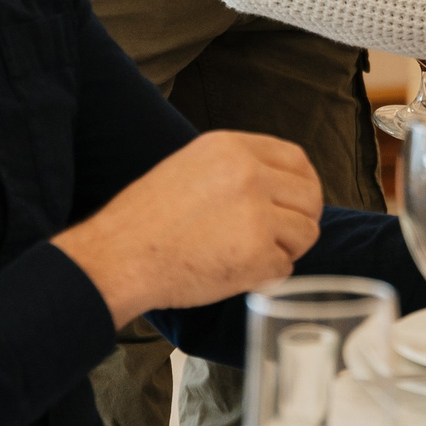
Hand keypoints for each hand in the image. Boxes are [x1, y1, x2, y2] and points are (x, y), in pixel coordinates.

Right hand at [53, 132, 322, 327]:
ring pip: (305, 232)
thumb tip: (280, 185)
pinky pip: (284, 268)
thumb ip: (237, 169)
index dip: (303, 183)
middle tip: (279, 237)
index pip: (295, 159)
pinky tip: (237, 274)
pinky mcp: (255, 254)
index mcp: (231, 148)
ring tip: (250, 256)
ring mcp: (256, 214)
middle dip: (301, 220)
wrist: (115, 258)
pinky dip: (267, 276)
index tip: (298, 202)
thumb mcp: (191, 168)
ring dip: (285, 250)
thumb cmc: (145, 220)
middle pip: (309, 196)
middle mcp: (249, 175)